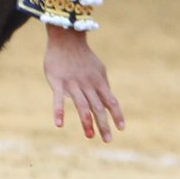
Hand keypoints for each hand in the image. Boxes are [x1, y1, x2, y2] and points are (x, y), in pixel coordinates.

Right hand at [43, 26, 124, 141]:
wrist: (66, 37)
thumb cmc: (82, 56)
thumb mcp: (98, 69)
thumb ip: (102, 86)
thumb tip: (109, 102)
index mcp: (99, 81)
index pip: (111, 101)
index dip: (117, 114)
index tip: (122, 128)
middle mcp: (88, 84)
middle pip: (98, 107)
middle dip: (104, 124)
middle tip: (108, 140)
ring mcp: (72, 83)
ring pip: (81, 105)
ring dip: (86, 122)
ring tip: (90, 136)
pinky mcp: (57, 81)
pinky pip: (58, 99)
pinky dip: (59, 111)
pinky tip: (59, 124)